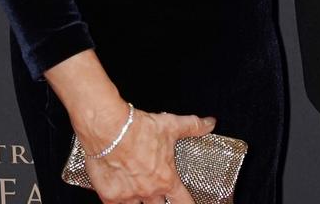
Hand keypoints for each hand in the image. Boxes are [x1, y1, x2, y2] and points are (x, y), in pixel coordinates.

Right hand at [82, 107, 215, 203]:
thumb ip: (193, 126)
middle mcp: (148, 191)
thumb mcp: (171, 125)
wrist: (110, 130)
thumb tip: (210, 123)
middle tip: (161, 196)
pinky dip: (120, 202)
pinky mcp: (109, 196)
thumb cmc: (139, 129)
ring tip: (141, 193)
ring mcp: (128, 196)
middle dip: (161, 202)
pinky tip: (121, 197)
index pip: (182, 201)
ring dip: (141, 201)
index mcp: (165, 179)